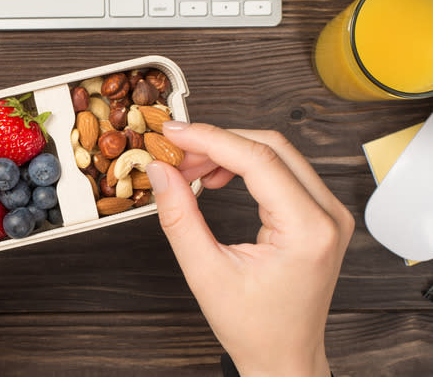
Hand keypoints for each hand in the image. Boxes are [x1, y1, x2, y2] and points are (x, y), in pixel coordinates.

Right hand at [146, 122, 353, 376]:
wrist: (284, 356)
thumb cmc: (253, 326)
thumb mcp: (205, 272)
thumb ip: (179, 217)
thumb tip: (160, 171)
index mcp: (307, 229)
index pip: (257, 159)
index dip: (210, 139)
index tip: (173, 133)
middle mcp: (327, 215)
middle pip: (270, 146)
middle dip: (217, 143)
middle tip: (175, 154)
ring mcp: (328, 213)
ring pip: (276, 154)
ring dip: (229, 152)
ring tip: (190, 171)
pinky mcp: (319, 215)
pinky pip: (282, 171)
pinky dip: (245, 167)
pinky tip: (217, 179)